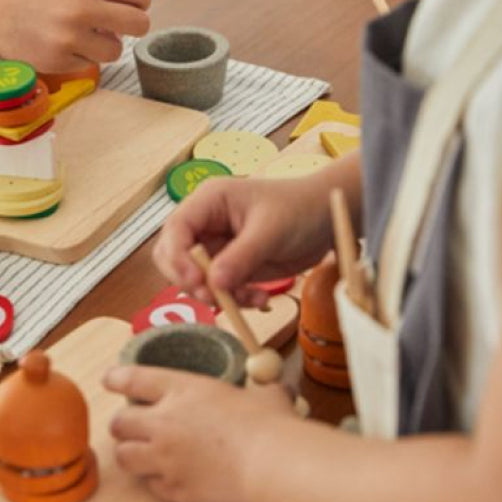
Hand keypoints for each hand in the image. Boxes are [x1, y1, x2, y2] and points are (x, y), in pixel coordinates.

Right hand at [0, 0, 150, 82]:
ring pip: (115, 50)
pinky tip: (59, 44)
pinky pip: (89, 64)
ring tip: (82, 35)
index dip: (138, 1)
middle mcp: (84, 8)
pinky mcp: (60, 60)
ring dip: (104, 45)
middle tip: (116, 25)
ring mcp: (71, 37)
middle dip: (132, 26)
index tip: (129, 4)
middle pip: (140, 24)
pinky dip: (80, 56)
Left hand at [104, 364, 294, 501]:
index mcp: (183, 390)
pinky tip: (173, 480)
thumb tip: (280, 388)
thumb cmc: (271, 425)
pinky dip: (158, 483)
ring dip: (132, 455)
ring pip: (125, 457)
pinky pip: (152, 487)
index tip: (109, 380)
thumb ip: (263, 390)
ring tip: (144, 456)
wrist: (272, 467)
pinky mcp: (173, 491)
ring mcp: (165, 460)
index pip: (133, 379)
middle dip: (122, 426)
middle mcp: (164, 423)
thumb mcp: (266, 395)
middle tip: (133, 429)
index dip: (116, 379)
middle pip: (119, 423)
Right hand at [153, 170, 347, 306]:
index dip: (178, 257)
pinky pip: (220, 290)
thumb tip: (214, 283)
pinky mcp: (232, 267)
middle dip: (192, 281)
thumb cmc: (300, 209)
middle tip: (214, 298)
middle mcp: (206, 224)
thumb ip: (241, 256)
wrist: (327, 219)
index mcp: (209, 202)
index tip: (196, 281)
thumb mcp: (271, 230)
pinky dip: (235, 300)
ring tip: (251, 298)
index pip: (175, 229)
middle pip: (174, 257)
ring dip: (218, 295)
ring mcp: (218, 247)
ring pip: (196, 279)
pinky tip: (260, 298)